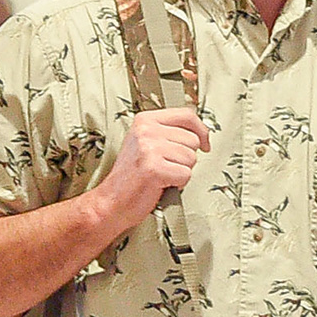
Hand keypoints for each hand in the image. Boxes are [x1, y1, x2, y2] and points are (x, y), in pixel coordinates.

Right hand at [88, 109, 210, 225]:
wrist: (112, 201)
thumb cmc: (131, 176)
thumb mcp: (146, 144)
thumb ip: (168, 133)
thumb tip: (200, 133)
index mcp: (145, 120)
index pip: (187, 115)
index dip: (201, 130)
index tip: (205, 143)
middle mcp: (146, 130)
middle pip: (193, 140)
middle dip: (186, 158)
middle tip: (166, 166)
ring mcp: (149, 148)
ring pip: (191, 158)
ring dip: (181, 171)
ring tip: (162, 175)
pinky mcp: (154, 168)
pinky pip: (186, 175)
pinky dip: (178, 184)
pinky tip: (161, 184)